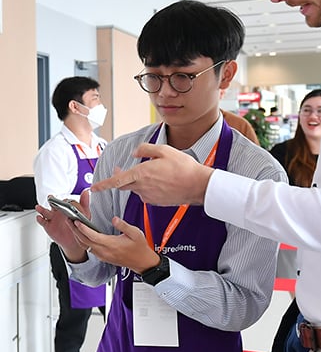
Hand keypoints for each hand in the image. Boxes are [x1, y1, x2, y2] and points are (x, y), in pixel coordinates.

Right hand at [35, 201, 87, 262]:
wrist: (75, 241)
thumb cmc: (79, 226)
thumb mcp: (84, 214)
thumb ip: (84, 203)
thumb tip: (86, 192)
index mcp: (67, 207)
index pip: (65, 201)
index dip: (65, 202)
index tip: (65, 202)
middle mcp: (58, 211)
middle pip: (53, 204)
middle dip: (51, 201)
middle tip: (51, 200)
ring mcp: (53, 218)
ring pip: (45, 212)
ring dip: (41, 209)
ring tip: (39, 207)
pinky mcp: (48, 225)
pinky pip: (42, 221)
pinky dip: (40, 219)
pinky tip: (39, 217)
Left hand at [73, 216, 159, 272]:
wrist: (142, 262)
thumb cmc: (139, 249)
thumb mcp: (135, 233)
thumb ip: (123, 225)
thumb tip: (114, 219)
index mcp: (111, 245)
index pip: (93, 236)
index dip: (83, 228)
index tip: (77, 221)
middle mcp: (105, 251)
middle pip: (85, 241)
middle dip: (75, 231)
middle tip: (69, 220)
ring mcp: (103, 255)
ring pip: (85, 246)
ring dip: (77, 236)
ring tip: (73, 226)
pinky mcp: (103, 257)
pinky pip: (89, 249)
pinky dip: (83, 241)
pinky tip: (82, 235)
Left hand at [91, 143, 212, 206]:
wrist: (197, 185)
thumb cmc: (182, 167)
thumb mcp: (164, 150)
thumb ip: (145, 149)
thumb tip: (135, 152)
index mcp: (141, 174)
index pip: (117, 181)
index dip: (103, 184)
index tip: (93, 187)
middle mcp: (142, 187)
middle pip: (124, 185)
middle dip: (120, 178)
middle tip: (121, 170)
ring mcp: (149, 196)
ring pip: (136, 188)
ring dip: (138, 181)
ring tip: (153, 173)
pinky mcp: (156, 202)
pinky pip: (146, 194)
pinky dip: (148, 188)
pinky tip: (160, 182)